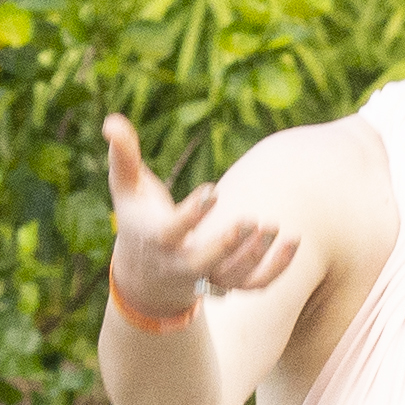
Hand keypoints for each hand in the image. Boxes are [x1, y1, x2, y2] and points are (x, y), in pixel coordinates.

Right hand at [102, 115, 293, 328]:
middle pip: (202, 263)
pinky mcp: (226, 285)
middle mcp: (180, 263)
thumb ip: (123, 156)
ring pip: (232, 277)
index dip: (192, 214)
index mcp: (158, 238)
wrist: (146, 278)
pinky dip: (277, 268)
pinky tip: (293, 241)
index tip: (214, 191)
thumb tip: (111, 119)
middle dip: (224, 245)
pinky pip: (255, 284)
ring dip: (255, 256)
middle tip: (249, 220)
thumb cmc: (137, 221)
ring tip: (274, 226)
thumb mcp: (126, 190)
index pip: (172, 231)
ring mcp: (205, 278)